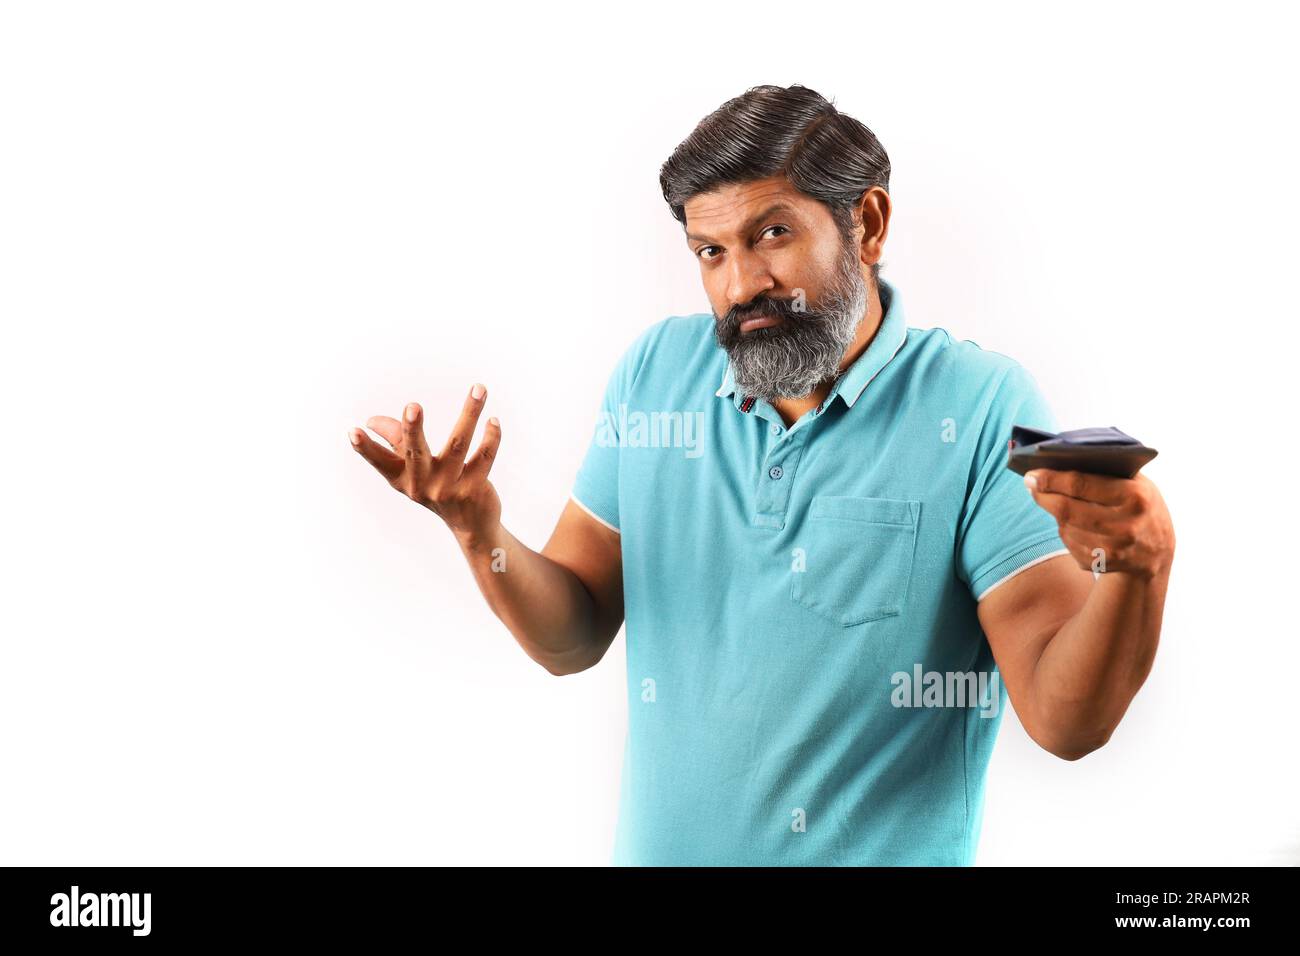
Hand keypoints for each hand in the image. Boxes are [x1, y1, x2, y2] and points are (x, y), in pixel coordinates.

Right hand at [350, 384, 501, 542]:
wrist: (471, 526)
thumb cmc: (436, 487)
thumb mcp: (412, 469)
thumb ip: (395, 441)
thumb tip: (372, 420)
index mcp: (402, 479)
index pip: (380, 461)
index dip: (366, 448)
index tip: (353, 431)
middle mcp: (423, 485)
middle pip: (416, 452)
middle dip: (413, 429)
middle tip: (413, 406)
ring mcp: (449, 488)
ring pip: (459, 444)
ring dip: (470, 414)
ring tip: (479, 389)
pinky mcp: (474, 489)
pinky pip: (484, 457)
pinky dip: (491, 437)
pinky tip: (493, 420)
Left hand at [1024, 469, 1174, 579]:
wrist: (1156, 551)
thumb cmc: (1140, 505)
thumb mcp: (1136, 482)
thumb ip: (1106, 470)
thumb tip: (1058, 460)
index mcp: (1135, 496)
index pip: (1080, 484)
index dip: (1050, 479)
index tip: (1031, 474)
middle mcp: (1126, 525)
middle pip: (1066, 509)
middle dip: (1043, 495)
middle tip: (1030, 485)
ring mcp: (1114, 549)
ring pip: (1065, 527)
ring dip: (1055, 513)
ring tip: (1054, 501)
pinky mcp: (1102, 564)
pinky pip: (1069, 543)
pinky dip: (1066, 531)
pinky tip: (1074, 524)